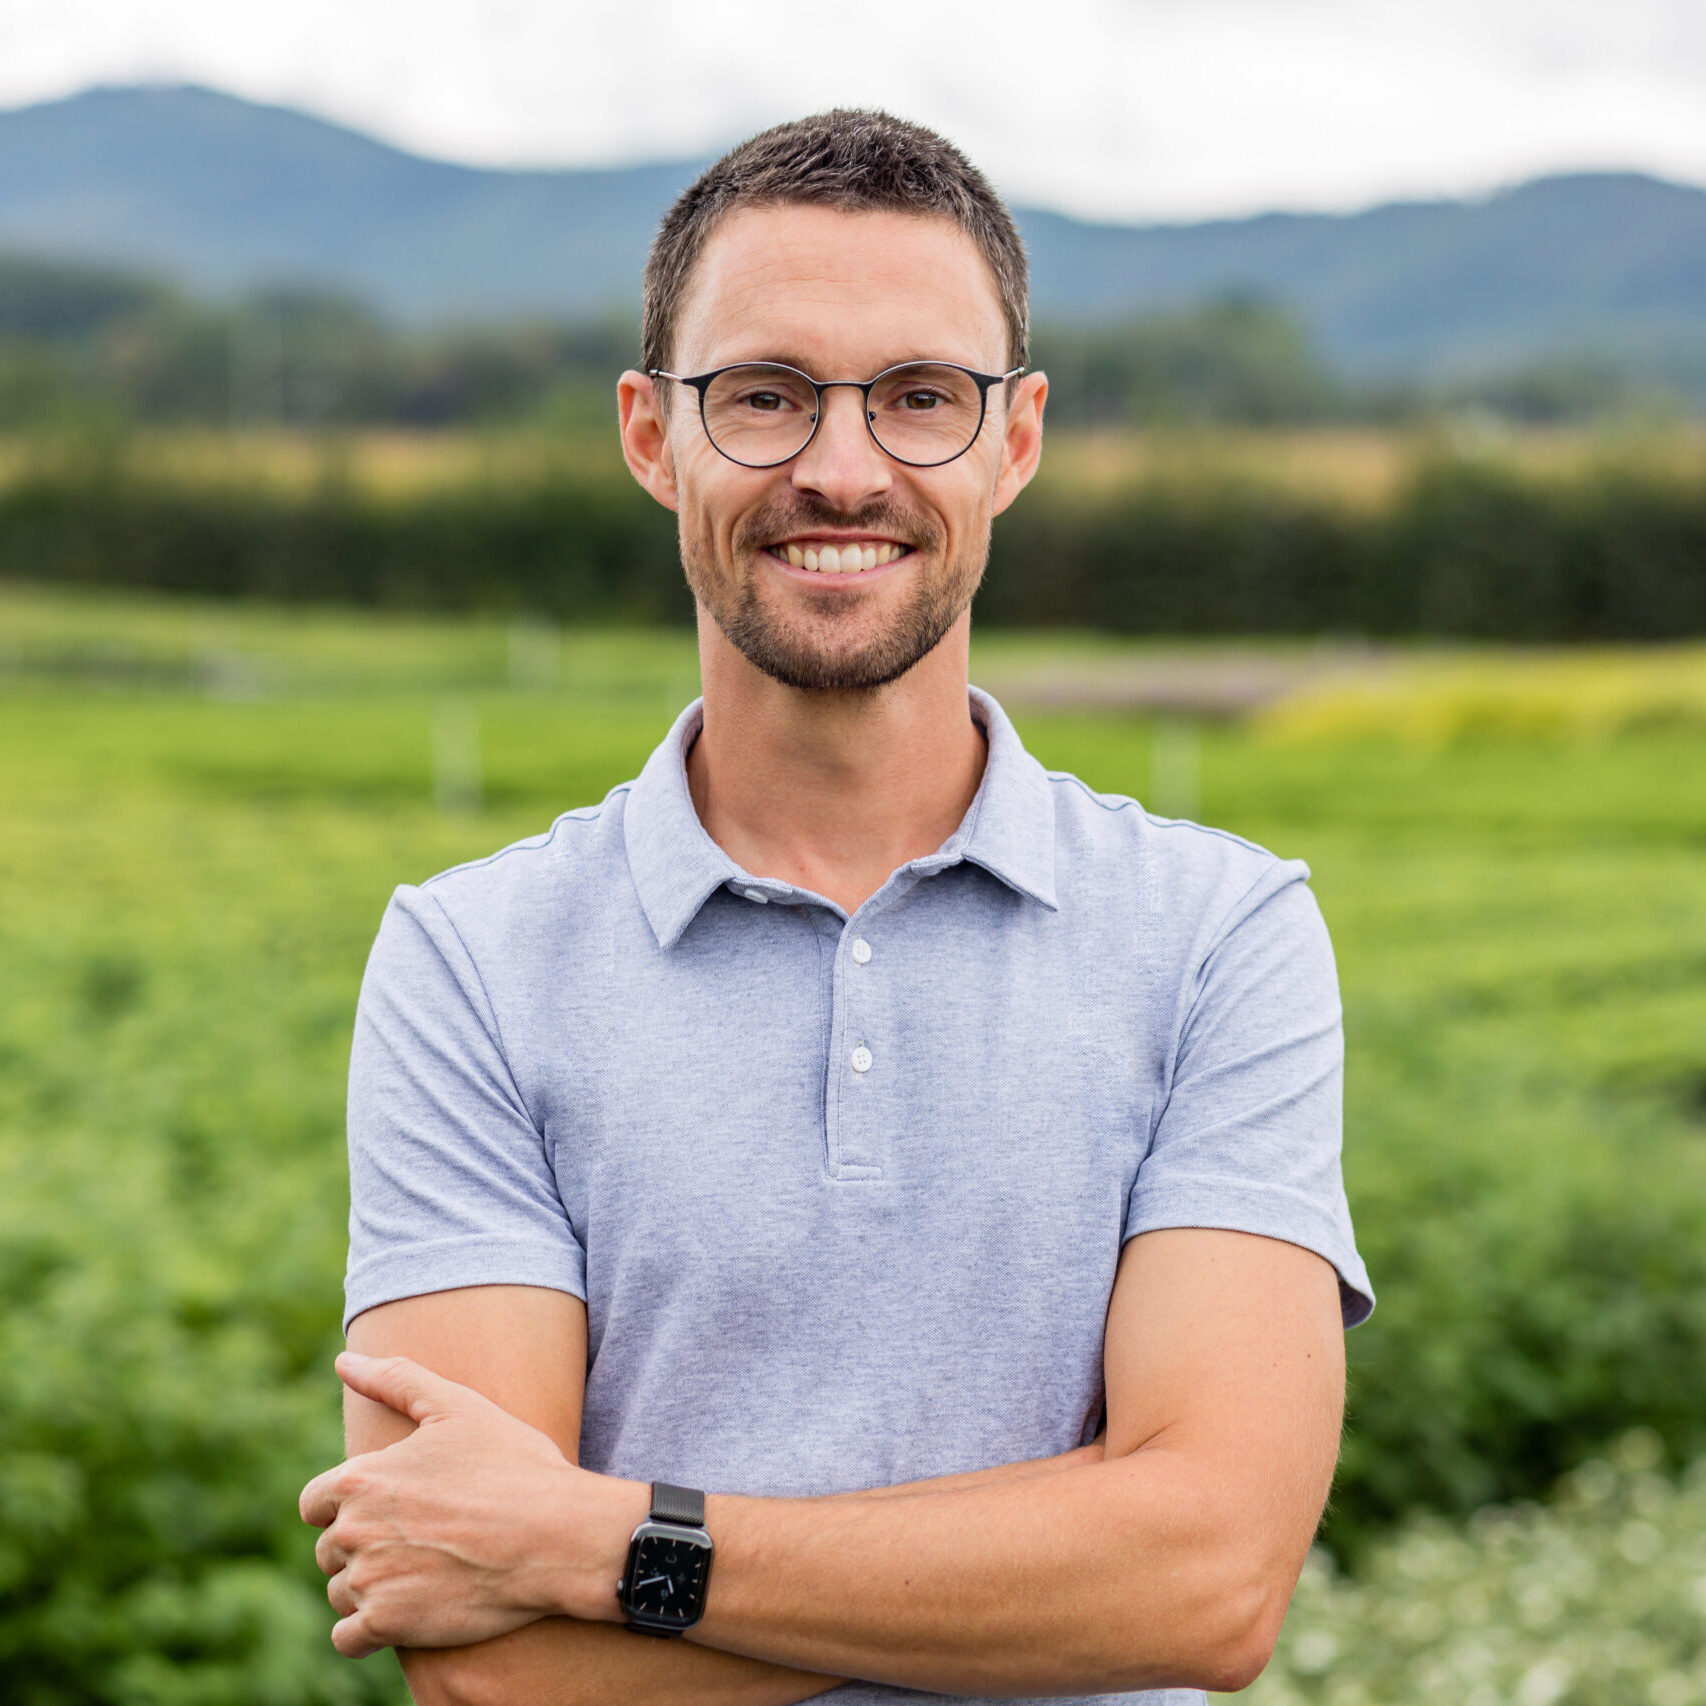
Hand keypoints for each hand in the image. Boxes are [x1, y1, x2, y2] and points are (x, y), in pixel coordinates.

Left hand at [299, 1351, 644, 1657]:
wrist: (556, 1534)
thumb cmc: (512, 1466)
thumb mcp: (457, 1407)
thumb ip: (394, 1379)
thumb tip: (342, 1359)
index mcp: (361, 1478)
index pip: (314, 1502)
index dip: (348, 1505)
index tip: (391, 1509)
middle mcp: (354, 1530)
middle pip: (330, 1549)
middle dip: (365, 1546)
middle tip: (420, 1539)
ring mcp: (369, 1580)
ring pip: (342, 1592)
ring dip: (370, 1588)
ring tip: (423, 1572)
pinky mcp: (388, 1624)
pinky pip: (349, 1638)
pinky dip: (370, 1630)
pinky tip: (407, 1612)